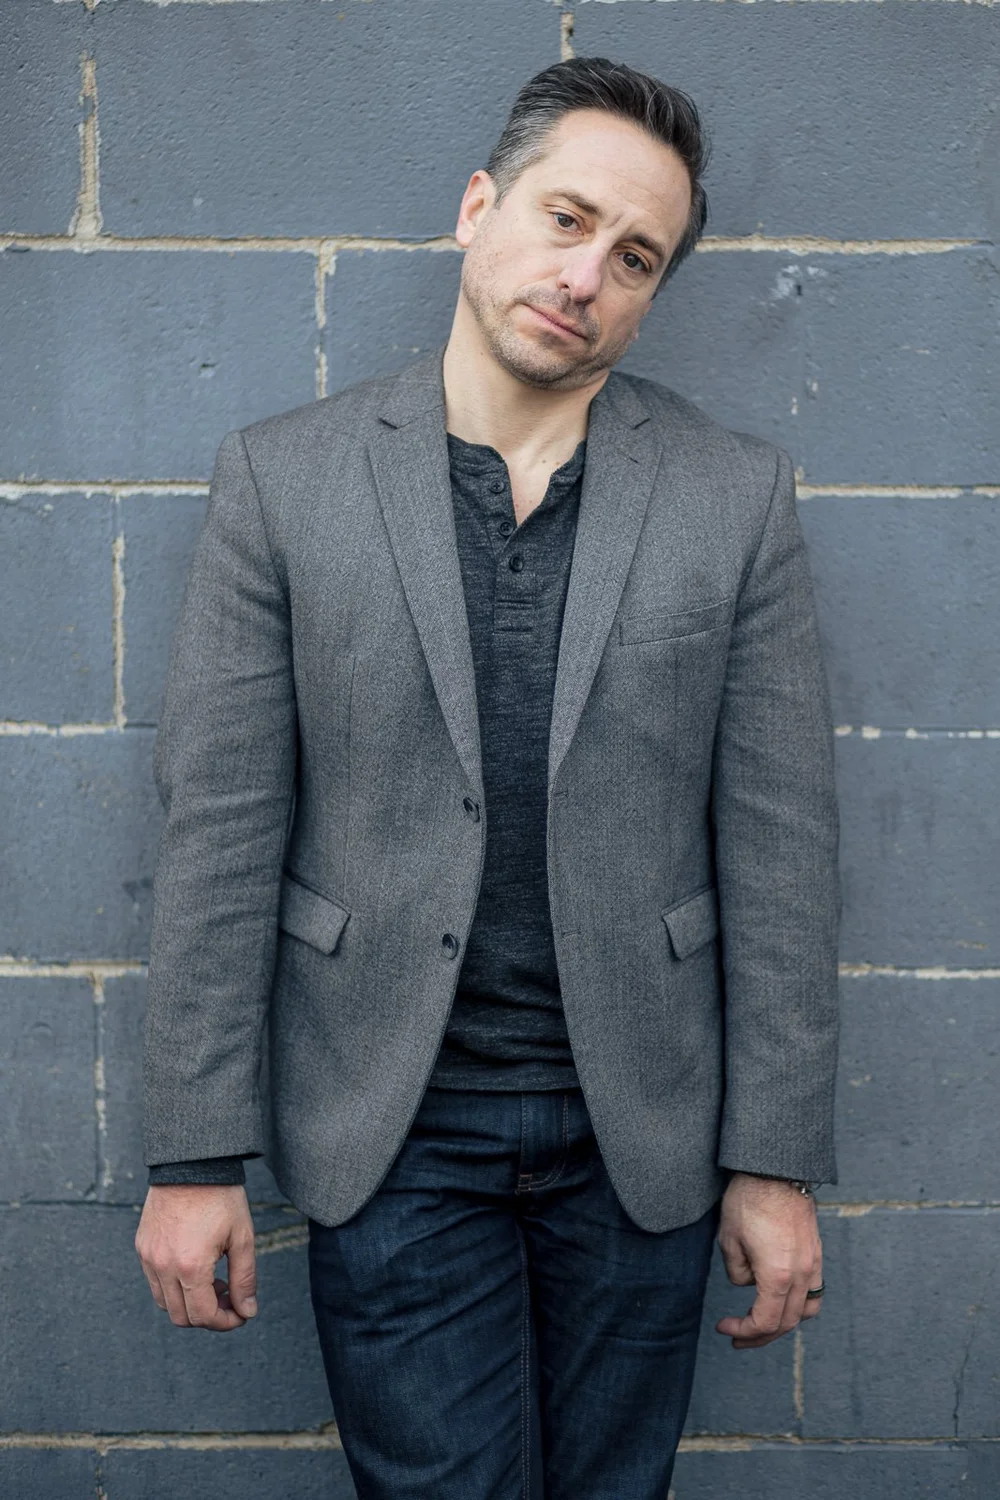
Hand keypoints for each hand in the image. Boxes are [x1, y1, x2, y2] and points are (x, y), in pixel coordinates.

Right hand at [135, 1183, 257, 1331]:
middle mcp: (163, 1266)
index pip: (203, 1316)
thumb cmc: (221, 1198)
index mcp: (191, 1266)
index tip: (241, 1313)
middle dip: (208, 1316)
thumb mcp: (243, 1237)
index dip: (225, 1322)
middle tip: (230, 1298)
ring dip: (189, 1303)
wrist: (192, 1163)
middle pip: (181, 1317)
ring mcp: (148, 1257)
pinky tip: (196, 1268)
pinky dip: (174, 1286)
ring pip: (165, 1303)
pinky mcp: (142, 1247)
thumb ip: (245, 1279)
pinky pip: (155, 1282)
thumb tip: (247, 1311)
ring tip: (215, 1281)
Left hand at [715, 1173, 822, 1349]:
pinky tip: (781, 1300)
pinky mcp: (816, 1253)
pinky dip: (798, 1304)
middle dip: (759, 1335)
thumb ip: (737, 1272)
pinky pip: (814, 1291)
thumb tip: (748, 1283)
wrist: (776, 1169)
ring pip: (806, 1311)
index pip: (764, 1322)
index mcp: (778, 1276)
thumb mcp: (729, 1240)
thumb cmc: (749, 1200)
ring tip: (760, 1325)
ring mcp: (813, 1264)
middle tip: (737, 1337)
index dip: (743, 1331)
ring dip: (782, 1323)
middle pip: (786, 1323)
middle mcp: (802, 1275)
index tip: (724, 1326)